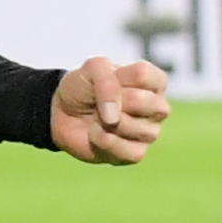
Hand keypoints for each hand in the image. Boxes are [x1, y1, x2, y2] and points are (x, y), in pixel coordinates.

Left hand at [53, 55, 170, 164]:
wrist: (63, 113)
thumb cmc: (84, 87)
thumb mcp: (92, 69)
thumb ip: (107, 82)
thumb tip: (114, 118)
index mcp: (154, 81)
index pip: (143, 75)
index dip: (115, 78)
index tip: (105, 81)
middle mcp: (158, 107)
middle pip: (142, 101)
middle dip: (113, 102)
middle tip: (101, 102)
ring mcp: (151, 132)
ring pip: (136, 128)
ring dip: (106, 123)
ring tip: (99, 119)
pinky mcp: (137, 153)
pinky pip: (130, 152)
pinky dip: (105, 142)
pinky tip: (97, 135)